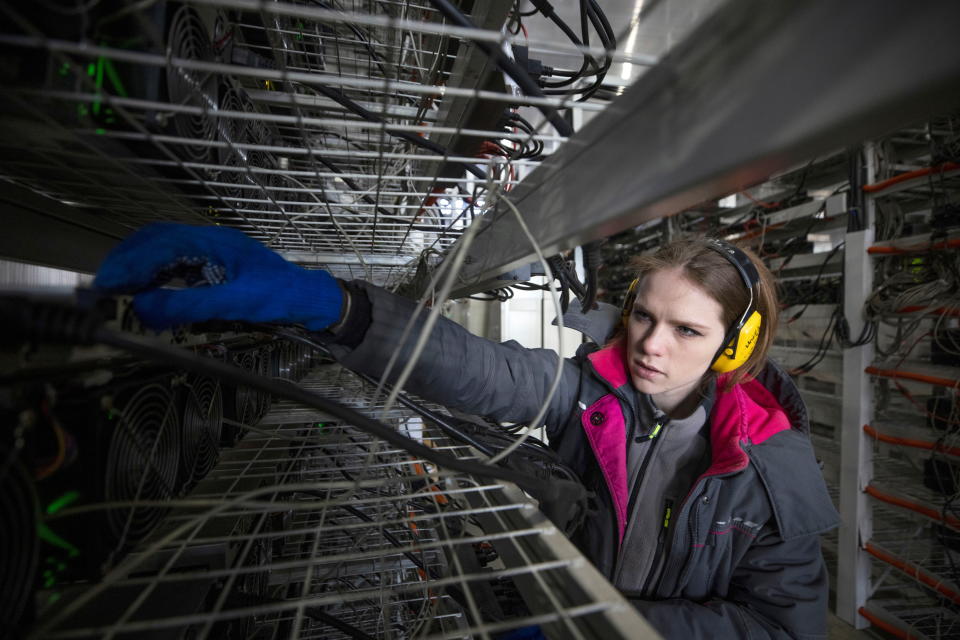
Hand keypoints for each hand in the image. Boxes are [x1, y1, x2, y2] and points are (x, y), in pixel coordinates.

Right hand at [94, 223, 343, 331]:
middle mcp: (209, 240)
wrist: (309, 298)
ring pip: (164, 250)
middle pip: (155, 241)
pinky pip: (177, 263)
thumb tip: (142, 307)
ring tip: (120, 289)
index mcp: (213, 242)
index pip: (158, 245)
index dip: (129, 264)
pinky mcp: (215, 264)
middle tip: (106, 287)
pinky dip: (156, 274)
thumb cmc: (279, 296)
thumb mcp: (233, 303)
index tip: (108, 285)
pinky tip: (148, 290)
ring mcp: (212, 250)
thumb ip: (187, 305)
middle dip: (127, 261)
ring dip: (139, 267)